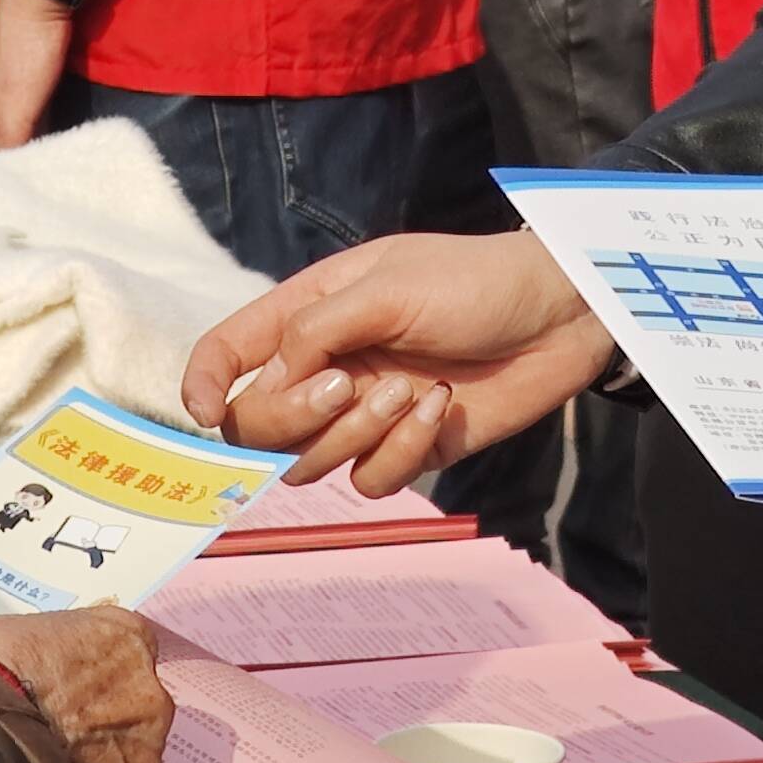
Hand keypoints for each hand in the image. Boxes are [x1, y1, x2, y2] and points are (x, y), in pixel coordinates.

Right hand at [0, 608, 173, 762]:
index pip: (129, 654)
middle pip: (137, 712)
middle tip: (57, 738)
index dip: (97, 677)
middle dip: (103, 725)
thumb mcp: (12, 632)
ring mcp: (146, 750)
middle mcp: (148, 692)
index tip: (72, 692)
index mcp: (125, 638)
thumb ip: (46, 651)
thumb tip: (32, 668)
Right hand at [179, 231, 616, 494]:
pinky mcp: (406, 448)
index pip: (230, 351)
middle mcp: (327, 367)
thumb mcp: (387, 286)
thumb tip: (266, 382)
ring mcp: (364, 413)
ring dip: (355, 433)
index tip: (202, 414)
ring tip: (409, 392)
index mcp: (310, 313)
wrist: (559, 316)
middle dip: (291, 416)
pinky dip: (400, 453)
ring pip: (310, 462)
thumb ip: (316, 332)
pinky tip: (438, 411)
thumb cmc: (474, 282)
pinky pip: (370, 480)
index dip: (202, 382)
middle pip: (258, 423)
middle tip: (346, 388)